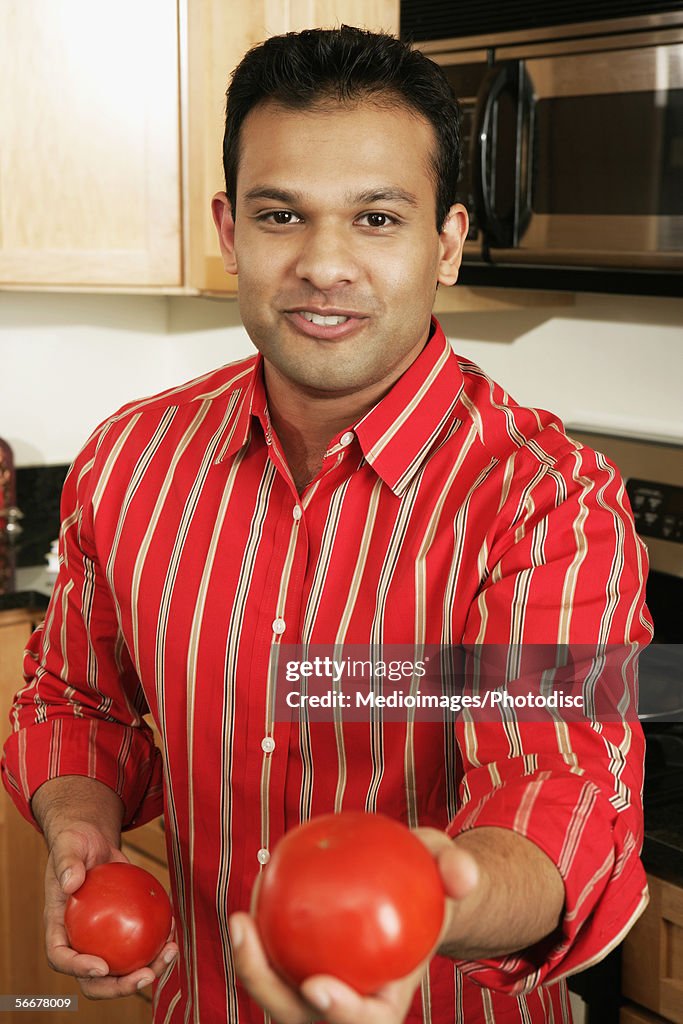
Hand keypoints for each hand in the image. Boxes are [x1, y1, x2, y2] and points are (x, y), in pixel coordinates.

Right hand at [44, 823, 178, 999]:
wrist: (92, 841)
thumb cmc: (75, 842)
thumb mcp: (69, 845)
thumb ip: (67, 862)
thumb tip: (72, 882)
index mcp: (58, 926)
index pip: (61, 957)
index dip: (77, 969)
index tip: (101, 966)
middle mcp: (78, 940)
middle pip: (93, 978)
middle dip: (118, 987)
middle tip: (145, 977)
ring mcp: (101, 939)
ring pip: (121, 968)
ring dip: (148, 969)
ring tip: (171, 953)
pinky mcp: (121, 931)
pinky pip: (138, 944)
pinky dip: (158, 943)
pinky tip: (175, 930)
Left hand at [229, 827, 478, 1023]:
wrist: (412, 896)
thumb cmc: (430, 886)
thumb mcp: (448, 870)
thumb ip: (455, 871)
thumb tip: (460, 874)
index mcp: (388, 1003)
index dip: (340, 1015)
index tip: (316, 985)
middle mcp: (347, 1009)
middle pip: (300, 1018)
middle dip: (266, 988)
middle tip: (246, 932)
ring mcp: (318, 999)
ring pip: (276, 998)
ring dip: (251, 964)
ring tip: (239, 919)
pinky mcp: (298, 977)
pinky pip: (272, 965)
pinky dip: (257, 940)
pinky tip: (254, 892)